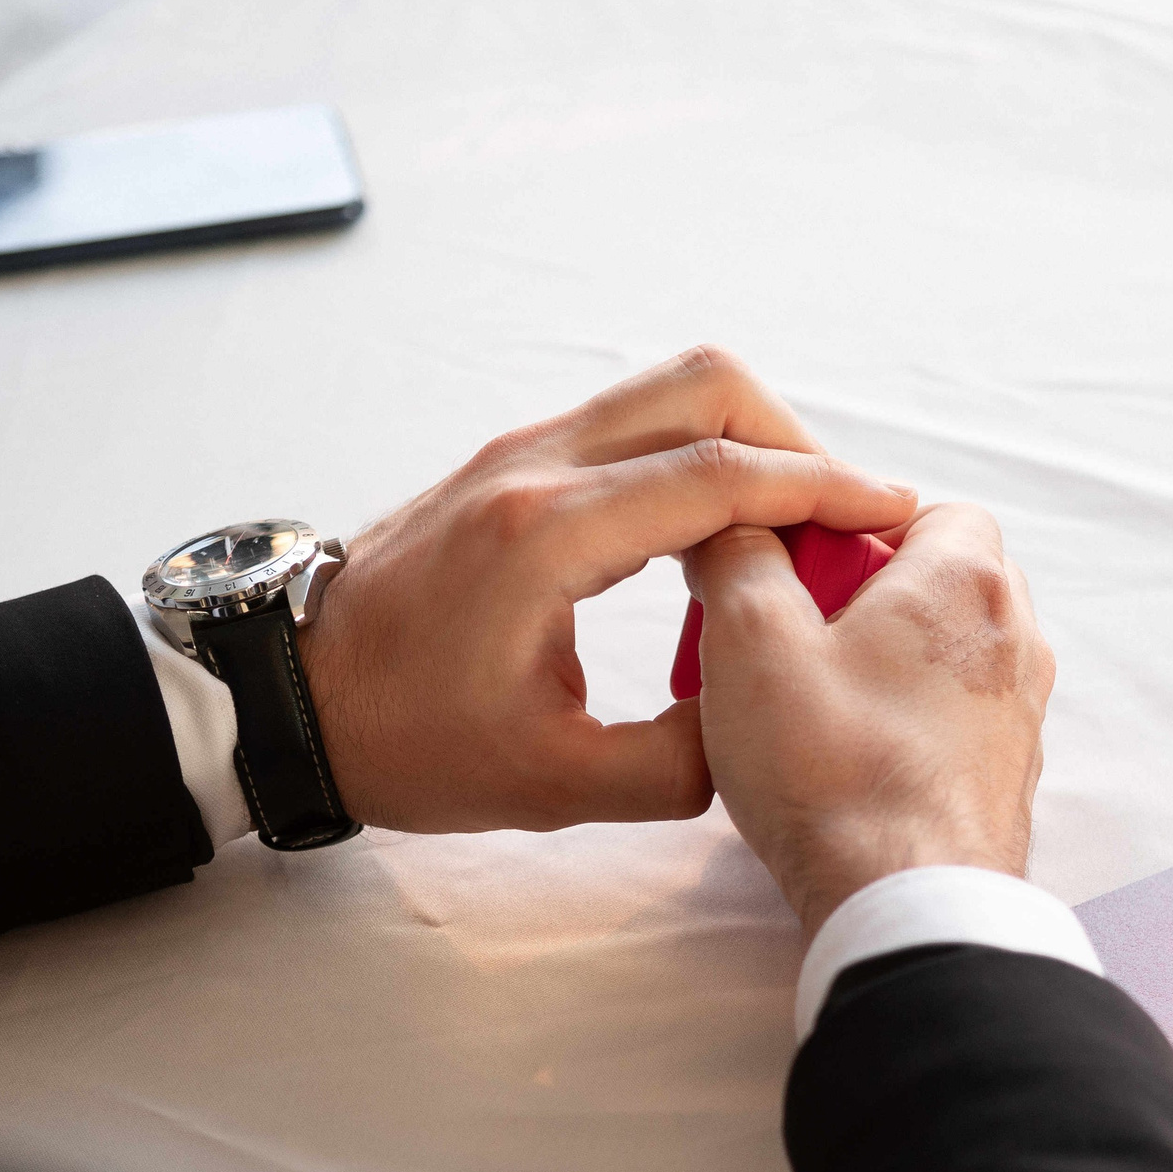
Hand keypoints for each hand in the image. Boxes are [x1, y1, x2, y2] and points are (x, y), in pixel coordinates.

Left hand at [297, 348, 916, 831]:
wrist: (283, 698)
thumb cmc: (400, 742)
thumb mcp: (552, 786)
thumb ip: (681, 761)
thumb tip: (765, 723)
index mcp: (547, 535)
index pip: (722, 475)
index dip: (823, 491)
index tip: (889, 516)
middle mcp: (535, 467)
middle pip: (707, 385)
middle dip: (797, 442)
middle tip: (842, 522)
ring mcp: (517, 453)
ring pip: (667, 391)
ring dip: (747, 441)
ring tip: (792, 529)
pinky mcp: (510, 464)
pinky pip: (630, 424)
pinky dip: (695, 454)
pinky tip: (719, 533)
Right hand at [684, 504, 1054, 939]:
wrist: (908, 906)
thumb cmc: (836, 772)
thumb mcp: (752, 639)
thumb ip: (739, 556)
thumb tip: (732, 526)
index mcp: (965, 581)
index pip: (923, 508)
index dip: (849, 529)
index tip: (791, 576)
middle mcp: (1013, 637)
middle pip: (932, 580)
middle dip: (859, 599)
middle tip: (788, 644)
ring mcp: (1018, 713)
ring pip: (940, 654)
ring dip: (878, 666)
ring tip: (806, 711)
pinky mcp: (1005, 776)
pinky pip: (949, 721)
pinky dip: (900, 724)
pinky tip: (843, 764)